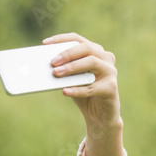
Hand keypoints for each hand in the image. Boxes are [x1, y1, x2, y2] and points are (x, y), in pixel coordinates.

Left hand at [45, 32, 123, 155]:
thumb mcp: (72, 80)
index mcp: (95, 51)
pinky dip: (77, 90)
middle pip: (86, 48)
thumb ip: (64, 71)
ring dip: (72, 67)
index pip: (77, 39)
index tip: (45, 44)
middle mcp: (105, 58)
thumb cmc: (84, 94)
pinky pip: (92, 88)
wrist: (100, 116)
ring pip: (91, 63)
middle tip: (52, 62)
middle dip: (67, 54)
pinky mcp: (111, 88)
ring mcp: (110, 72)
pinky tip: (65, 91)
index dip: (61, 39)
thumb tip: (47, 66)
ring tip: (56, 73)